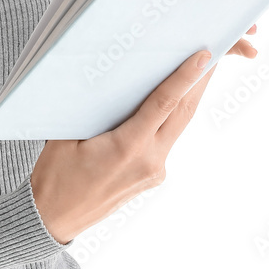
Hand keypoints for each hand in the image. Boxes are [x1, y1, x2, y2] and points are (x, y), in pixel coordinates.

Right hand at [30, 25, 257, 245]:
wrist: (54, 218)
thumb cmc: (54, 175)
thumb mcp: (65, 135)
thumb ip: (92, 108)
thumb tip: (111, 77)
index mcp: (127, 148)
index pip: (163, 104)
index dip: (185, 78)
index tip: (205, 56)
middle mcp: (149, 161)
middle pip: (182, 113)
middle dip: (199, 80)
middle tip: (214, 50)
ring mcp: (155, 171)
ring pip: (178, 126)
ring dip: (189, 97)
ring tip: (200, 67)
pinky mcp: (153, 175)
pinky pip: (166, 138)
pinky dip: (172, 116)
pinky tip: (171, 100)